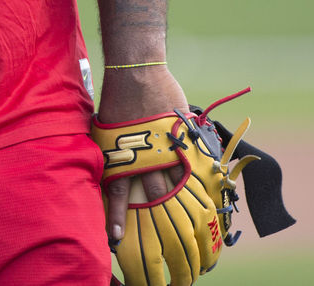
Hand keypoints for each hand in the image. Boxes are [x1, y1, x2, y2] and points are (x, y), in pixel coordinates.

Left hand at [96, 63, 188, 244]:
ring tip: (195, 230)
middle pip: (153, 196)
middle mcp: (146, 158)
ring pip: (178, 185)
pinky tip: (210, 199)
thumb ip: (108, 151)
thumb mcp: (103, 128)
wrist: (136, 72)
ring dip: (185, 207)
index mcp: (122, 155)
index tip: (115, 238)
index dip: (117, 216)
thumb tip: (104, 167)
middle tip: (164, 242)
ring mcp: (167, 150)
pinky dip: (203, 183)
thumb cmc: (115, 97)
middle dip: (158, 220)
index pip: (117, 192)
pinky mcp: (184, 140)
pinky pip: (196, 167)